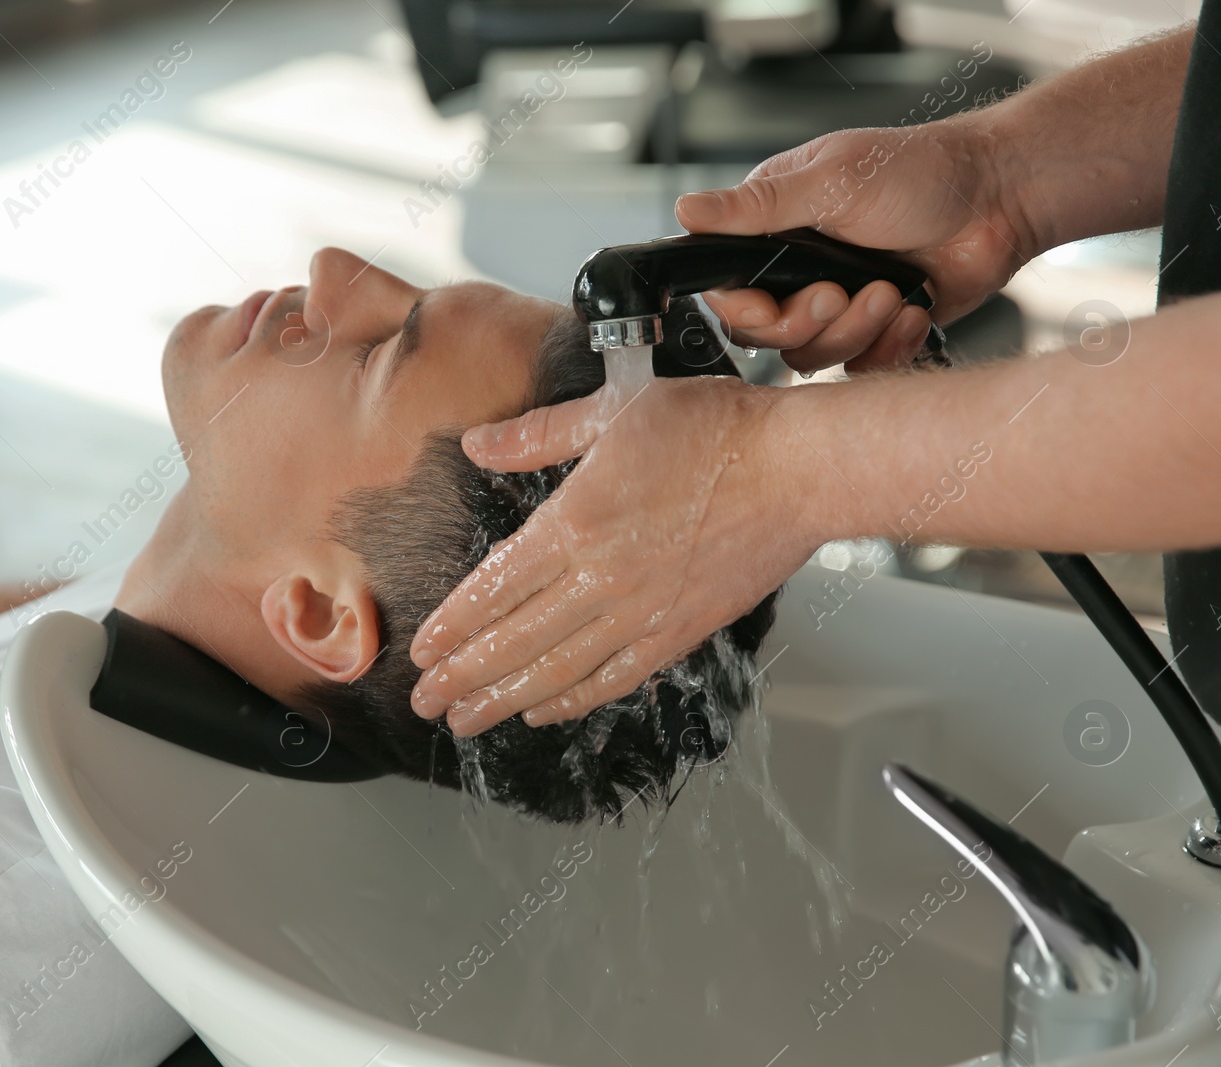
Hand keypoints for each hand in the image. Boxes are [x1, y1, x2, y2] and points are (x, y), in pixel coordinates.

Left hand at [407, 376, 814, 735]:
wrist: (798, 469)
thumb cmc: (716, 432)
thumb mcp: (612, 411)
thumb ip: (538, 436)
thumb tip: (480, 444)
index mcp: (575, 523)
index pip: (493, 588)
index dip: (453, 626)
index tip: (422, 652)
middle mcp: (601, 579)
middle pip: (514, 642)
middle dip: (462, 678)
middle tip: (426, 702)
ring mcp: (642, 613)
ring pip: (557, 671)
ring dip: (506, 700)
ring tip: (468, 722)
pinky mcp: (679, 631)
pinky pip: (615, 678)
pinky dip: (575, 700)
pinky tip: (545, 711)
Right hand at [674, 117, 1035, 374]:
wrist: (1000, 199)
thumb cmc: (921, 173)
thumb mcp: (830, 180)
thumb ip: (755, 206)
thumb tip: (685, 211)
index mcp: (774, 230)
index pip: (729, 291)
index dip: (746, 311)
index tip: (772, 306)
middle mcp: (800, 270)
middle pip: (768, 335)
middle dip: (808, 322)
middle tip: (841, 293)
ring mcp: (840, 303)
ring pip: (812, 356)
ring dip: (854, 331)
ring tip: (890, 293)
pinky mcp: (878, 330)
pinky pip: (860, 367)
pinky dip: (888, 346)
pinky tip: (912, 310)